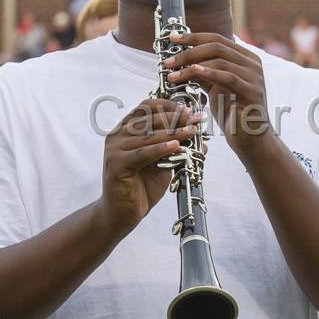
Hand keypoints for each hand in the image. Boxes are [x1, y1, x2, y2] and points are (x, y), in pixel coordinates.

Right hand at [100, 98, 202, 233]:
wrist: (124, 212)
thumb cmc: (142, 186)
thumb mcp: (164, 163)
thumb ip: (177, 149)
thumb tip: (203, 142)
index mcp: (125, 129)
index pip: (146, 107)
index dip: (168, 106)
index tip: (188, 110)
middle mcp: (117, 135)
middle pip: (149, 119)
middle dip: (176, 118)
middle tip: (195, 120)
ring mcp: (114, 149)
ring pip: (148, 135)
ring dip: (173, 132)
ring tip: (191, 132)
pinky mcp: (116, 164)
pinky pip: (143, 153)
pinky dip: (161, 149)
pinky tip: (176, 146)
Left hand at [162, 32, 272, 158]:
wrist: (251, 140)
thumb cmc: (232, 114)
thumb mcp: (215, 88)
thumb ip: (203, 72)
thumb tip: (181, 59)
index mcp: (245, 58)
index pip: (217, 39)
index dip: (193, 37)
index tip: (172, 39)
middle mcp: (252, 64)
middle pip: (217, 46)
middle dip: (188, 51)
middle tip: (167, 61)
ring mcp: (255, 77)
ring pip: (220, 60)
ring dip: (191, 65)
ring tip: (172, 75)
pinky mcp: (253, 92)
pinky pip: (228, 78)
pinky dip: (208, 73)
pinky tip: (192, 73)